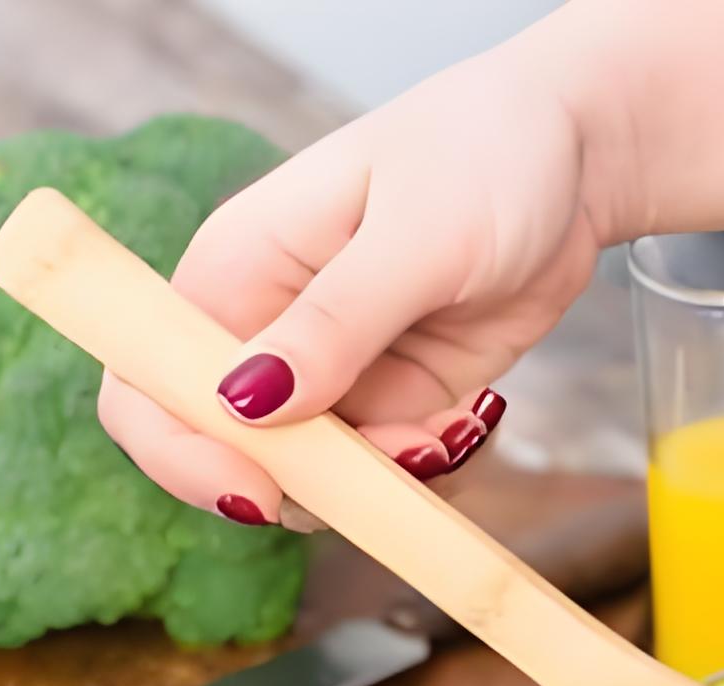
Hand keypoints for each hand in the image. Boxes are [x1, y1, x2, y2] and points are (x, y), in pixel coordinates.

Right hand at [98, 47, 604, 528]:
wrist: (575, 157)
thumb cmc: (484, 154)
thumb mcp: (417, 237)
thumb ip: (335, 324)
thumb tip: (242, 403)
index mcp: (236, 270)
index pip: (147, 382)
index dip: (181, 454)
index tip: (261, 492)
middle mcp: (268, 327)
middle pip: (230, 452)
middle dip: (311, 480)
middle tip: (403, 452)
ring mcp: (332, 370)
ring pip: (320, 477)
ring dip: (384, 479)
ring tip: (451, 425)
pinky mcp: (394, 396)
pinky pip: (388, 470)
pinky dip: (430, 468)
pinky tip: (473, 416)